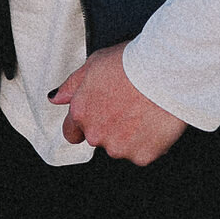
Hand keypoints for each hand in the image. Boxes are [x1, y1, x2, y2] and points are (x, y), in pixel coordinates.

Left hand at [51, 44, 187, 164]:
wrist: (164, 72)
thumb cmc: (132, 63)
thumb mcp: (94, 63)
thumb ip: (72, 85)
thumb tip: (56, 98)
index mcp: (81, 112)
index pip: (71, 132)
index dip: (84, 123)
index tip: (97, 116)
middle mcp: (96, 134)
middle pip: (98, 138)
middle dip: (110, 126)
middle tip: (127, 105)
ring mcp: (119, 147)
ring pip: (121, 146)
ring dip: (129, 134)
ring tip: (143, 109)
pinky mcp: (141, 156)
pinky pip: (143, 152)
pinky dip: (148, 141)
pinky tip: (154, 120)